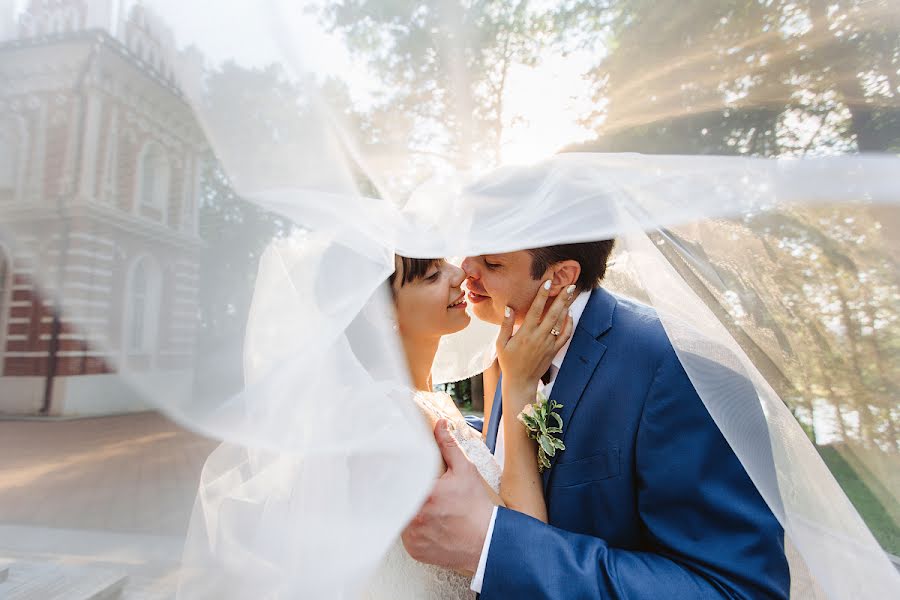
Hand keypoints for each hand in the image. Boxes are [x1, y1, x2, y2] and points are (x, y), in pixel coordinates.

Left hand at [401, 419, 495, 574]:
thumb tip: (439, 426)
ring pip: (399, 517)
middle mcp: (414, 517)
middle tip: (418, 492)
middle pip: (396, 499)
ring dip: (407, 511)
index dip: (394, 476)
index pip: (397, 480)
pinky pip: (405, 536)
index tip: (394, 473)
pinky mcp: (414, 550)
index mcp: (424, 494)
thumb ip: (448, 447)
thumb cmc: (475, 507)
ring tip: (426, 509)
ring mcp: (412, 536)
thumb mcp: (464, 471)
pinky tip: (427, 524)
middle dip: (403, 493)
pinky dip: (413, 530)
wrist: (486, 540)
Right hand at [496, 281, 575, 401]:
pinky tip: (570, 314)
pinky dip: (569, 324)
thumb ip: (506, 325)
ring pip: (561, 322)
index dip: (542, 295)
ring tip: (572, 294)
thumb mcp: (500, 344)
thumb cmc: (508, 362)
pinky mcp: (554, 351)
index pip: (535, 310)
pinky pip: (565, 336)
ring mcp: (548, 344)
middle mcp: (539, 337)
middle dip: (562, 298)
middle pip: (553, 313)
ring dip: (567, 307)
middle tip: (570, 285)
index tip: (548, 282)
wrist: (521, 382)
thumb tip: (509, 308)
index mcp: (525, 333)